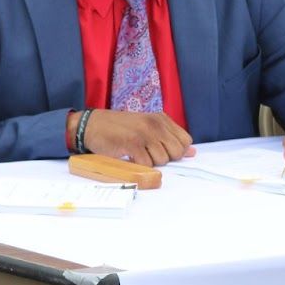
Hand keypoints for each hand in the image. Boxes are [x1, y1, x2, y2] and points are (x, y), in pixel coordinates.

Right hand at [77, 109, 194, 165]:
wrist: (91, 125)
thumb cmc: (119, 129)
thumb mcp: (147, 127)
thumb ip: (170, 138)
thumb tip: (192, 152)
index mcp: (161, 119)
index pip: (185, 141)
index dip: (176, 151)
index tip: (161, 150)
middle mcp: (155, 124)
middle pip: (176, 152)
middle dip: (165, 158)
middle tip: (148, 153)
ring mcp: (144, 133)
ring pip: (162, 160)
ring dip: (150, 162)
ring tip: (136, 153)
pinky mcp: (132, 143)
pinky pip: (146, 164)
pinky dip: (138, 165)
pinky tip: (129, 156)